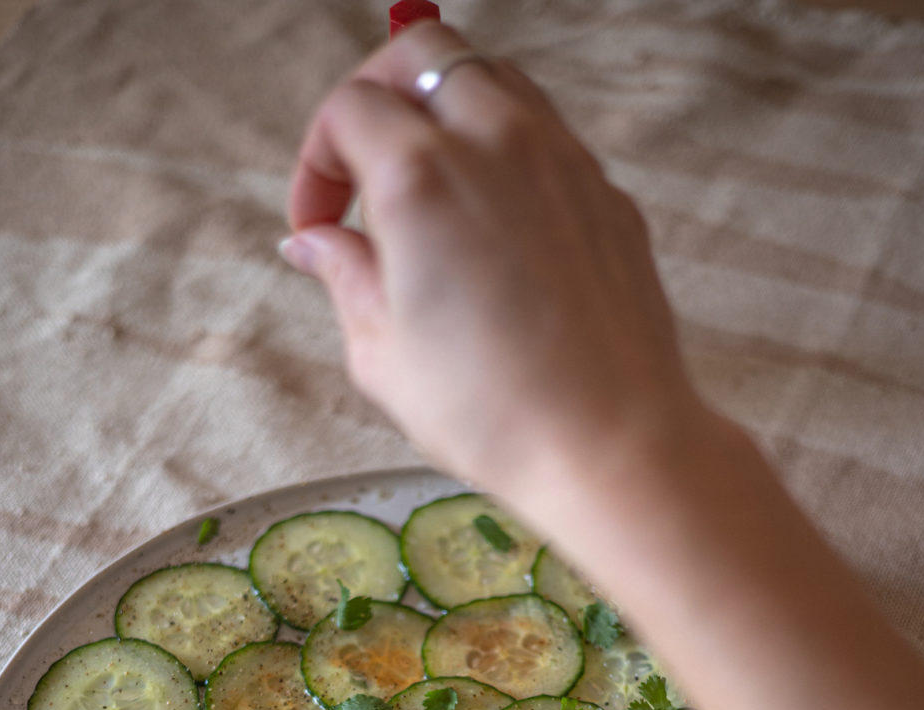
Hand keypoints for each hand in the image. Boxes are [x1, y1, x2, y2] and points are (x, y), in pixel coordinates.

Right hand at [283, 22, 701, 517]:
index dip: (317, 162)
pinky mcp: (606, 193)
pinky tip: (494, 224)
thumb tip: (316, 243)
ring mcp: (561, 159)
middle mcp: (494, 141)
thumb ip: (344, 278)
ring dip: (447, 109)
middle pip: (423, 52)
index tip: (317, 224)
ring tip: (430, 187)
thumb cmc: (491, 412)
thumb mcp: (382, 355)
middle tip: (362, 163)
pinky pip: (547, 135)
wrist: (608, 442)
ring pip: (493, 78)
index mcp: (420, 176)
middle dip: (378, 92)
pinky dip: (506, 151)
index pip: (349, 110)